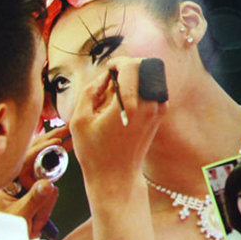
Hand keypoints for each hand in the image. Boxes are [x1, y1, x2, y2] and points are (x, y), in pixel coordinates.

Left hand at [0, 125, 71, 238]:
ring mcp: (22, 178)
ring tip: (68, 134)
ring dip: (52, 144)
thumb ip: (34, 201)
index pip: (25, 158)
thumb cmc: (9, 227)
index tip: (58, 142)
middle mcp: (14, 176)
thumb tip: (49, 185)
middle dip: (49, 138)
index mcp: (7, 181)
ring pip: (37, 155)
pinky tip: (65, 146)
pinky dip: (53, 153)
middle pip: (31, 150)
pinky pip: (42, 163)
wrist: (7, 238)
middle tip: (67, 128)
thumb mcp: (20, 215)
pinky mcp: (30, 181)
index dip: (42, 148)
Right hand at [69, 57, 166, 187]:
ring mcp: (159, 108)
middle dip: (127, 68)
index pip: (132, 66)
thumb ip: (91, 90)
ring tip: (116, 95)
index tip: (107, 71)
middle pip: (145, 67)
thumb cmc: (94, 152)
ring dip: (134, 78)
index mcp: (130, 104)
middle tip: (111, 80)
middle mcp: (150, 104)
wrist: (117, 176)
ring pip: (150, 77)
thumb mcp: (80, 120)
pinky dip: (140, 89)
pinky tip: (125, 103)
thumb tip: (106, 75)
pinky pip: (152, 89)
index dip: (118, 63)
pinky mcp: (161, 113)